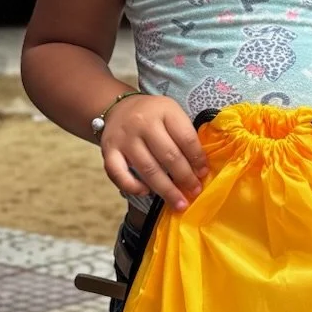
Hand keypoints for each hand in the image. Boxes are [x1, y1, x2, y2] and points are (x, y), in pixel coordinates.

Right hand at [101, 95, 207, 209]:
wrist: (118, 108)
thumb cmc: (152, 115)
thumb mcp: (172, 114)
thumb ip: (184, 135)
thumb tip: (199, 168)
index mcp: (164, 111)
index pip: (185, 138)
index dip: (197, 158)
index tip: (203, 173)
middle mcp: (143, 123)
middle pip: (168, 155)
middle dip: (185, 177)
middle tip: (194, 191)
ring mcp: (124, 138)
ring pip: (147, 168)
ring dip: (166, 189)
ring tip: (179, 203)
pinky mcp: (108, 151)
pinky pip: (118, 173)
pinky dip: (132, 186)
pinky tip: (145, 192)